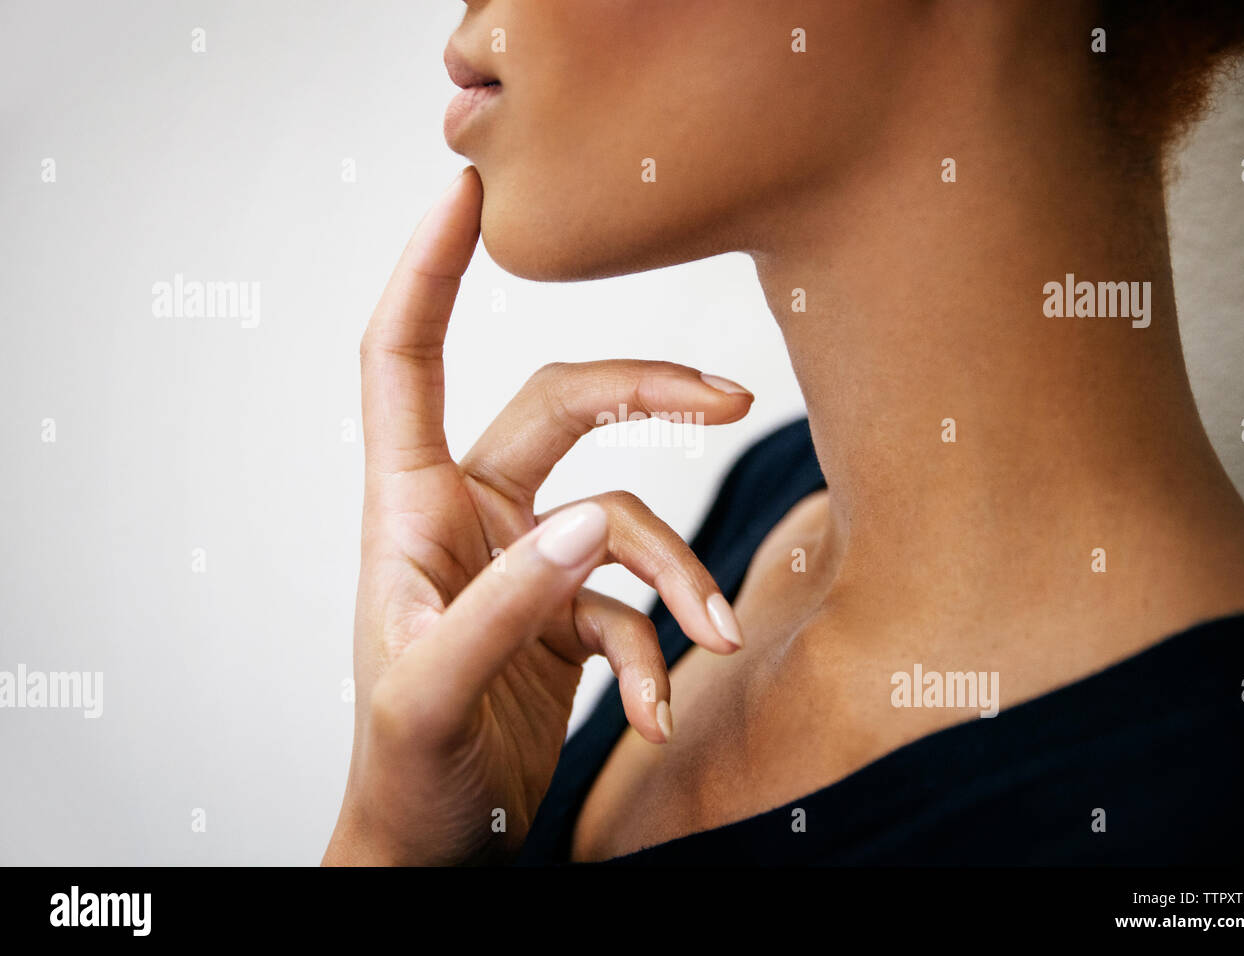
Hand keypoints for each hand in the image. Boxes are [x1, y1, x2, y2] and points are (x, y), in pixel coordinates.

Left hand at [323, 167, 753, 864]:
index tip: (468, 195)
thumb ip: (506, 605)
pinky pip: (635, 604)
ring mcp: (526, 562)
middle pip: (562, 407)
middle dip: (647, 395)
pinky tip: (657, 713)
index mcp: (411, 510)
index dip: (429, 273)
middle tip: (730, 399)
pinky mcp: (567, 614)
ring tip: (709, 642)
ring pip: (623, 521)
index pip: (404, 359)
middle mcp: (470, 517)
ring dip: (675, 582)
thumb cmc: (404, 772)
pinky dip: (659, 652)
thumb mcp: (435, 691)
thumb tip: (592, 522)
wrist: (438, 849)